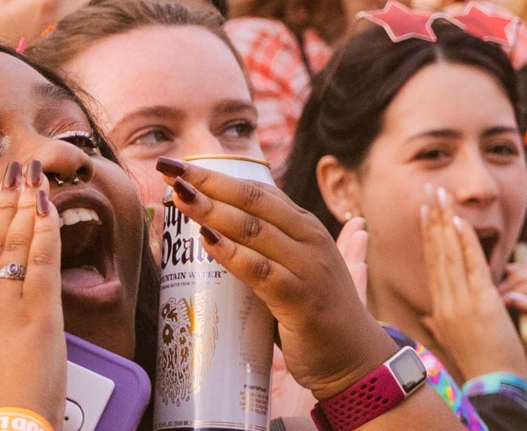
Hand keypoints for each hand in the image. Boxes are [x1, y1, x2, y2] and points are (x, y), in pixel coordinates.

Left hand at [159, 157, 386, 393]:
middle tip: (170, 169)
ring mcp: (307, 267)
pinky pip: (261, 271)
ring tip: (179, 196)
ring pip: (253, 229)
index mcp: (305, 227)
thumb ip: (270, 251)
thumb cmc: (318, 316)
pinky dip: (233, 254)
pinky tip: (207, 240)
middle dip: (208, 182)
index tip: (179, 167)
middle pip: (253, 200)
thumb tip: (227, 234)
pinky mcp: (301, 299)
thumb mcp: (296, 271)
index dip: (217, 176)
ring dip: (213, 210)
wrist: (356, 360)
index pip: (259, 191)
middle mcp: (309, 239)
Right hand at [415, 188, 526, 382]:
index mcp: (440, 310)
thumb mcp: (455, 342)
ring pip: (450, 255)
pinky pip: (472, 265)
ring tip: (439, 195)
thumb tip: (430, 318)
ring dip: (445, 222)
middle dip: (432, 219)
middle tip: (428, 190)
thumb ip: (441, 325)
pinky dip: (466, 241)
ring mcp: (462, 303)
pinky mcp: (482, 304)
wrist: (495, 387)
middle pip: (436, 253)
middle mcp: (445, 303)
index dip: (427, 236)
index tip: (424, 211)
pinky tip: (461, 220)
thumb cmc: (481, 364)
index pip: (432, 265)